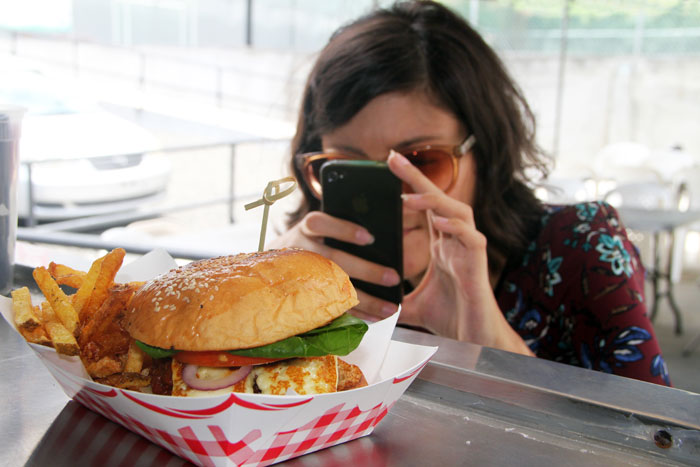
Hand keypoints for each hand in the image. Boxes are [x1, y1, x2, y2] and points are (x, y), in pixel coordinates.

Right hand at [267, 211, 400, 320]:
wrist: (271, 264)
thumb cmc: (308, 242)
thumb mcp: (317, 229)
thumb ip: (338, 229)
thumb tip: (376, 240)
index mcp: (308, 228)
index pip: (320, 224)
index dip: (344, 230)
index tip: (369, 238)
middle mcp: (301, 250)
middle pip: (333, 260)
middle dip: (366, 270)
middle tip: (393, 278)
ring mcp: (302, 275)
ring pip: (333, 288)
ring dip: (366, 299)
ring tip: (390, 307)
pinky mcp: (304, 296)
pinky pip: (330, 307)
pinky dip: (355, 312)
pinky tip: (375, 316)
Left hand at [387, 151, 532, 355]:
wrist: (475, 340)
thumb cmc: (451, 318)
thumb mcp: (412, 306)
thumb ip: (393, 299)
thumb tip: (367, 303)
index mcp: (441, 244)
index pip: (424, 207)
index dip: (409, 185)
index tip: (389, 166)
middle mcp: (455, 241)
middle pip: (438, 199)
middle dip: (417, 178)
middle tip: (392, 158)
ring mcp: (469, 250)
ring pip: (458, 212)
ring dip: (435, 202)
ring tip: (410, 198)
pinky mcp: (480, 264)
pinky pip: (472, 239)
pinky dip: (457, 229)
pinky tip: (441, 224)